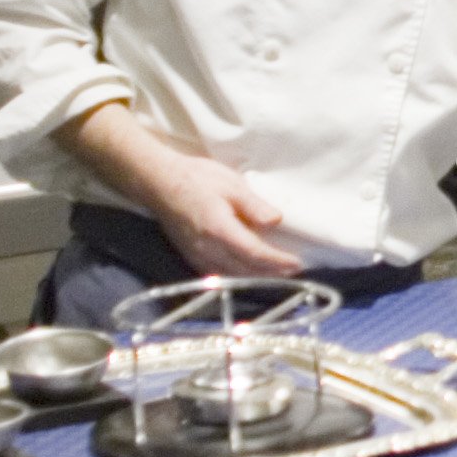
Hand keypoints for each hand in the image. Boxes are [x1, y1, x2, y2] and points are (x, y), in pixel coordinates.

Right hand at [137, 151, 297, 276]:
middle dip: (272, 273)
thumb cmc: (195, 179)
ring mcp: (197, 256)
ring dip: (256, 277)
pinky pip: (219, 274)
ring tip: (277, 272)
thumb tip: (276, 221)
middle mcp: (207, 249)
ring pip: (232, 276)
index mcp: (219, 230)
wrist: (159, 183)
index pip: (254, 254)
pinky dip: (238, 275)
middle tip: (294, 270)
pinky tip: (250, 270)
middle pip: (245, 270)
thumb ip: (254, 206)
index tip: (297, 263)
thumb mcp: (231, 185)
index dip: (277, 262)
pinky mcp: (191, 257)